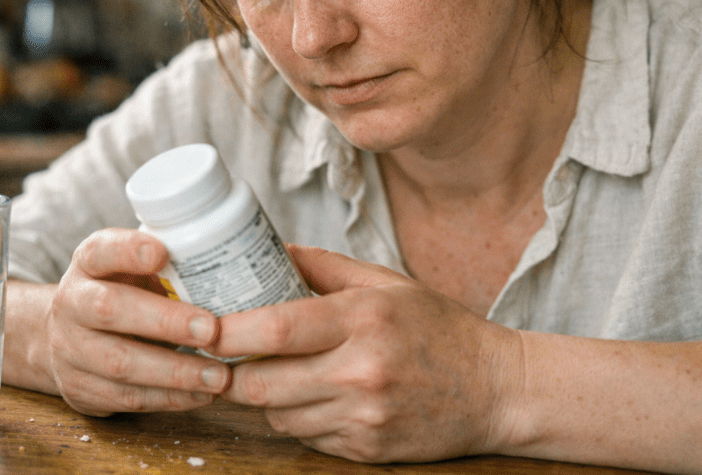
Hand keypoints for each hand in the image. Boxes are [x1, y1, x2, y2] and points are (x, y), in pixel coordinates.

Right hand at [44, 228, 231, 415]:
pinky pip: (128, 397)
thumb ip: (167, 267)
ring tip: (218, 375)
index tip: (161, 253)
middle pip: (109, 309)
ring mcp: (70, 349)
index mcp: (87, 264)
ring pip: (120, 362)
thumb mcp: (133, 271)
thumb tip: (228, 273)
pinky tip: (202, 394)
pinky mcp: (80, 389)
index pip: (100, 250)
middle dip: (165, 321)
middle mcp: (72, 304)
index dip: (127, 250)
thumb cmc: (121, 294)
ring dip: (176, 372)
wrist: (66, 339)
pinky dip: (170, 398)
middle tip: (211, 330)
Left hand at [206, 246, 522, 462]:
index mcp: (364, 319)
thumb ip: (323, 266)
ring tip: (278, 372)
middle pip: (262, 383)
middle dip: (232, 371)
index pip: (276, 329)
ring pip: (277, 414)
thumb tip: (268, 249)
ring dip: (265, 396)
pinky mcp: (366, 450)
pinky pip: (305, 437)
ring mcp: (364, 417)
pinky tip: (315, 397)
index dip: (229, 332)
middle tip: (225, 354)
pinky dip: (297, 418)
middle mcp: (361, 371)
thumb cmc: (438, 328)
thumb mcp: (386, 282)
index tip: (205, 326)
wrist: (496, 390)